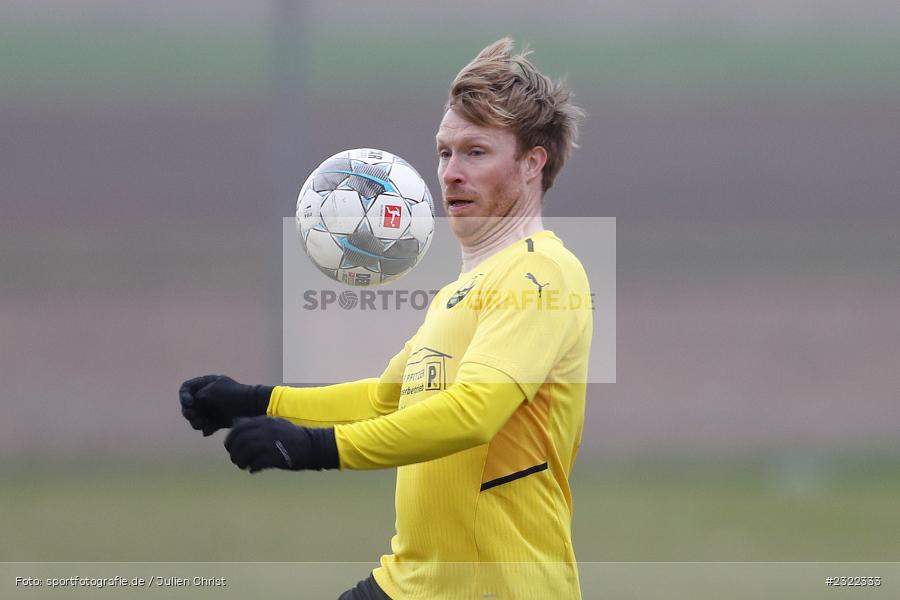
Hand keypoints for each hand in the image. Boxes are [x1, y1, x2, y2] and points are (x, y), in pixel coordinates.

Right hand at [179, 375, 272, 435]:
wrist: (251, 407)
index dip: (184, 397)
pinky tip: (209, 430)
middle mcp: (208, 395)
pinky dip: (206, 428)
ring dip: (197, 422)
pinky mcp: (218, 420)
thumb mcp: (211, 391)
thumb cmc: (232, 395)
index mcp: (207, 383)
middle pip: (189, 405)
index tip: (190, 403)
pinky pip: (206, 426)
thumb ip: (196, 397)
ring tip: (203, 425)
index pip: (186, 388)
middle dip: (190, 413)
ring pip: (196, 417)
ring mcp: (213, 408)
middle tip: (195, 418)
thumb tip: (192, 409)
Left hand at [224, 416, 338, 472]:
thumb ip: (255, 423)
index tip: (230, 447)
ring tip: (243, 466)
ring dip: (241, 461)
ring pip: (245, 452)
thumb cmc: (293, 436)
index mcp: (264, 421)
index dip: (231, 439)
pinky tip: (254, 470)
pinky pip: (257, 463)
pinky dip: (252, 468)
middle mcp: (266, 430)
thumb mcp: (274, 423)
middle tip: (236, 459)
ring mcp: (271, 443)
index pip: (238, 428)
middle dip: (234, 452)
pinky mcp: (276, 457)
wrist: (313, 445)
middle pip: (240, 441)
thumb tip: (235, 422)